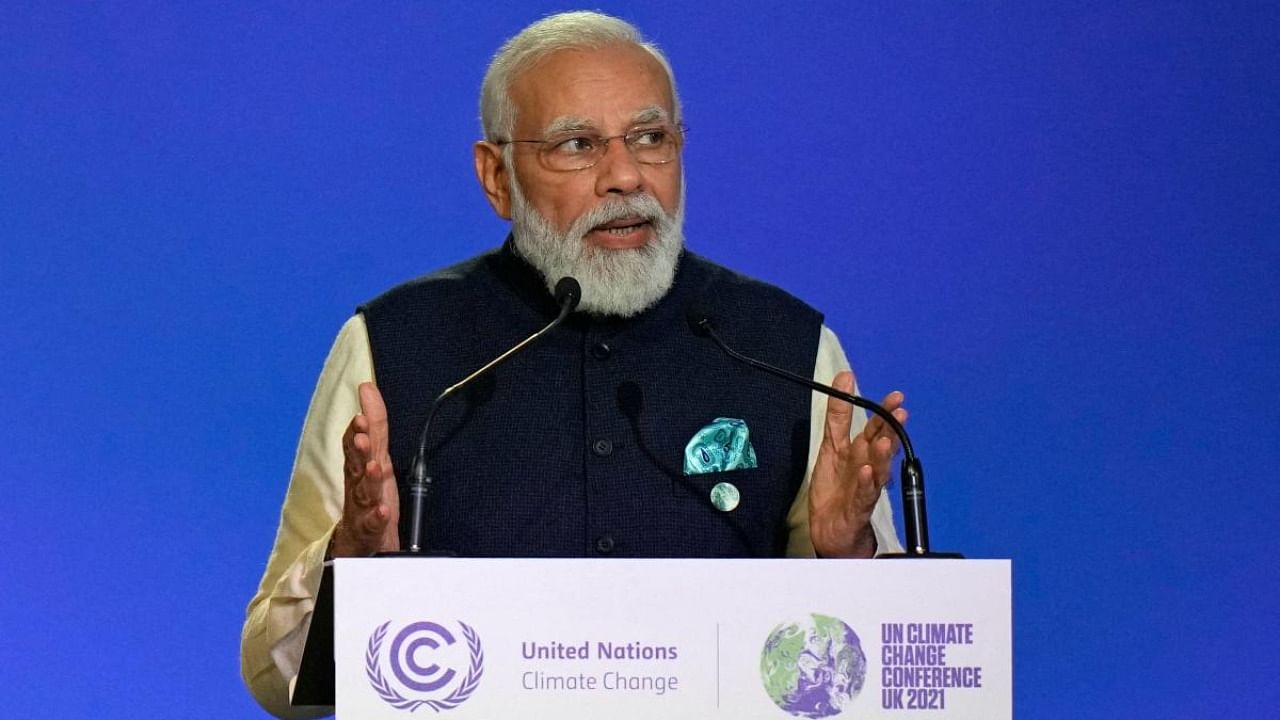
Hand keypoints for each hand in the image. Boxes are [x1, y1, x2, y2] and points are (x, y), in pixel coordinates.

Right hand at [331, 382, 399, 556]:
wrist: (361, 548)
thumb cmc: (369, 498)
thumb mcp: (376, 458)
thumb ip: (375, 426)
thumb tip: (368, 387)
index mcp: (360, 470)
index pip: (355, 447)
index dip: (357, 432)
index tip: (360, 416)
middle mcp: (358, 488)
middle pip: (356, 467)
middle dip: (359, 450)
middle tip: (361, 435)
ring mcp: (362, 511)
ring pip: (363, 494)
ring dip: (368, 479)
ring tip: (374, 467)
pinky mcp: (369, 534)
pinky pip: (372, 526)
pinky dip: (376, 518)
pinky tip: (382, 511)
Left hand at [808, 370, 906, 557]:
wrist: (831, 530)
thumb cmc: (835, 488)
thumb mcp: (830, 446)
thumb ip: (837, 415)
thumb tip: (844, 377)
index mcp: (861, 451)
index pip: (875, 427)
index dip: (883, 411)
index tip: (896, 396)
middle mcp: (867, 466)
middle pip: (881, 445)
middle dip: (890, 429)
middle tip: (899, 413)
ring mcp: (865, 487)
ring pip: (878, 469)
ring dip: (882, 455)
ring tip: (885, 441)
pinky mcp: (858, 508)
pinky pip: (864, 495)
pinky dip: (866, 483)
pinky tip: (867, 472)